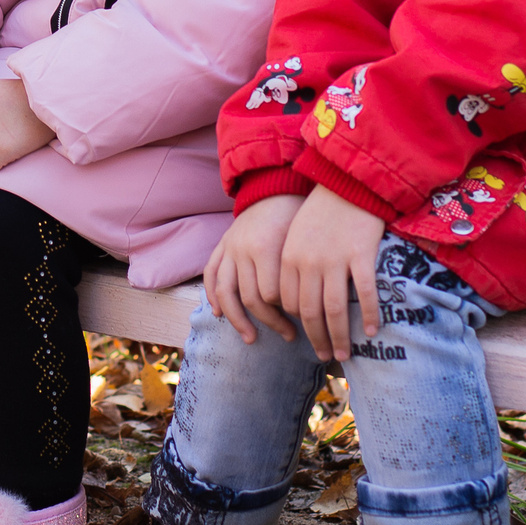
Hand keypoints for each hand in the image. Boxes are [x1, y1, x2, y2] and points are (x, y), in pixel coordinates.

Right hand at [203, 193, 304, 345]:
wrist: (277, 186)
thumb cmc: (299, 216)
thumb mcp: (304, 241)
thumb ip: (301, 273)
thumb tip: (314, 311)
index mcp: (266, 247)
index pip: (271, 294)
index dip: (287, 311)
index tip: (305, 322)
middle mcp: (243, 249)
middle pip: (251, 298)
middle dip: (271, 322)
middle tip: (290, 336)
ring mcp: (229, 247)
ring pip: (226, 293)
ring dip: (238, 320)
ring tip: (251, 338)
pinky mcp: (222, 245)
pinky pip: (211, 275)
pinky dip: (212, 297)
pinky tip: (220, 315)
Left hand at [279, 186, 389, 363]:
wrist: (348, 181)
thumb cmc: (323, 210)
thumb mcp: (298, 235)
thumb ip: (295, 265)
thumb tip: (298, 303)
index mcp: (289, 257)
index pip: (289, 303)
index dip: (299, 323)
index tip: (308, 334)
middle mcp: (309, 262)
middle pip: (310, 312)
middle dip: (317, 338)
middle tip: (325, 356)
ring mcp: (335, 259)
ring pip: (335, 309)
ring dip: (340, 336)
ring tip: (344, 353)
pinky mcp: (361, 255)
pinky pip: (365, 293)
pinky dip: (369, 315)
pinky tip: (373, 331)